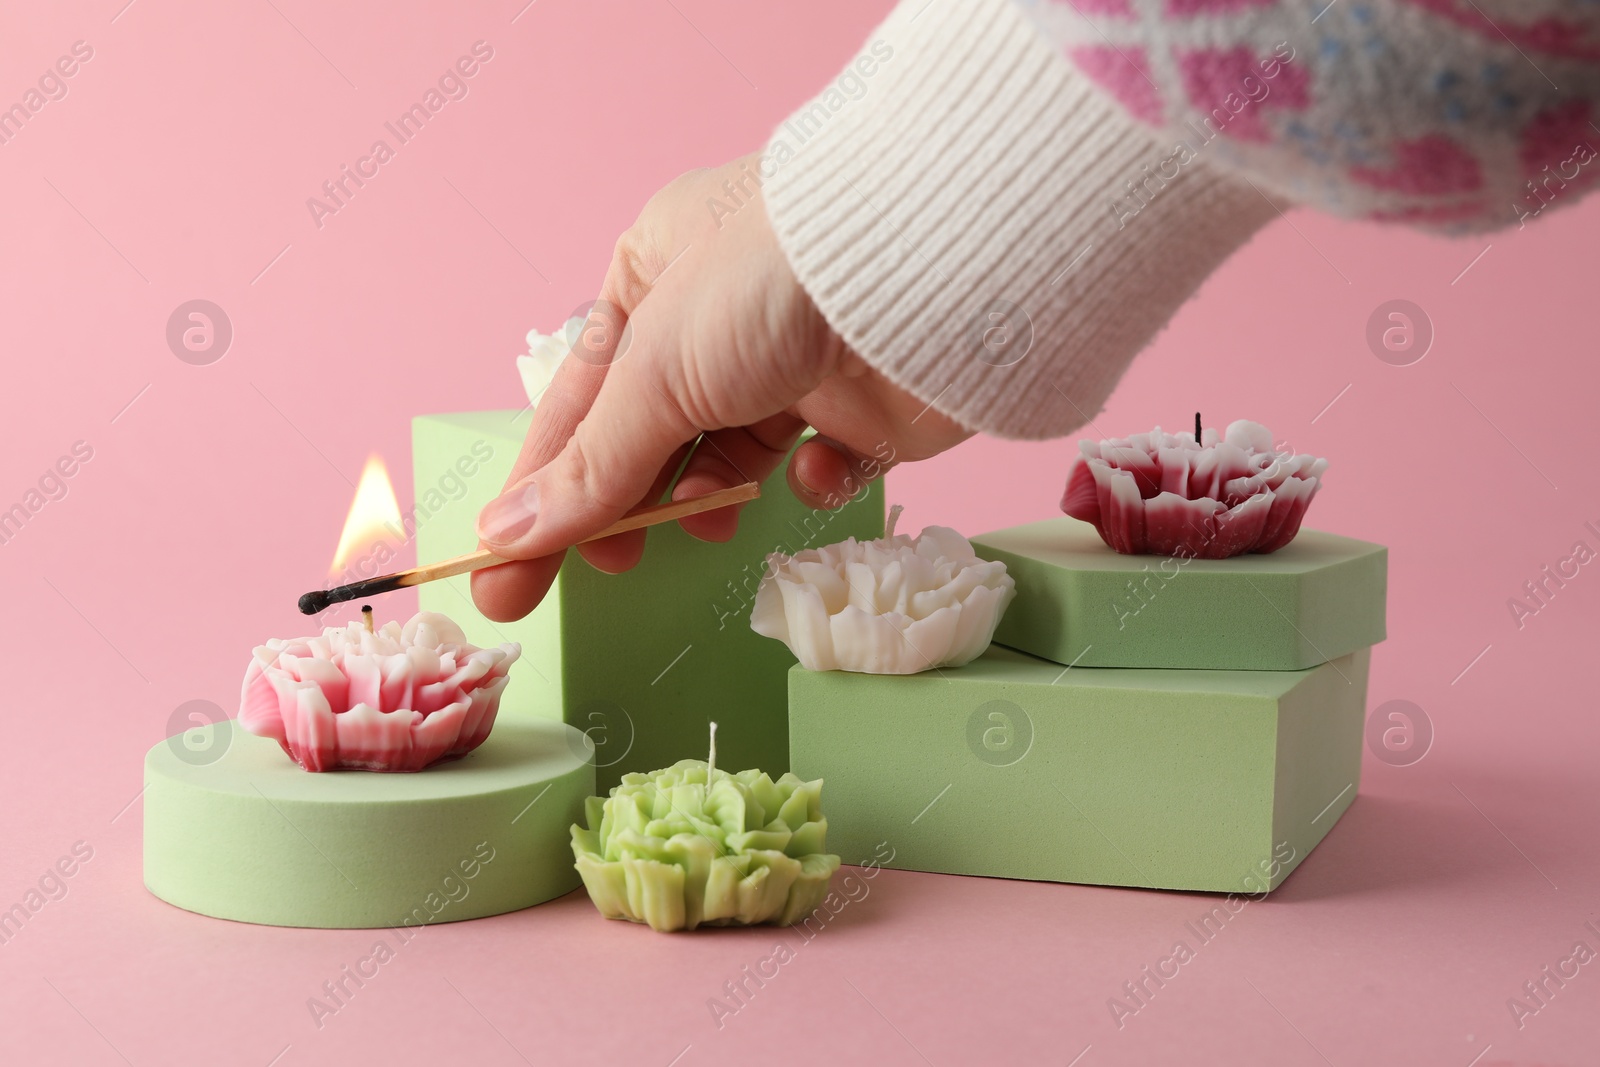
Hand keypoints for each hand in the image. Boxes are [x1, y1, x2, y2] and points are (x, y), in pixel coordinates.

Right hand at [470, 153, 971, 622]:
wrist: (932, 270)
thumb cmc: (770, 283)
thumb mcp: (656, 371)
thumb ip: (591, 466)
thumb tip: (509, 536)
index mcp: (649, 274)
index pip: (576, 400)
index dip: (541, 488)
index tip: (508, 571)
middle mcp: (719, 315)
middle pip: (648, 434)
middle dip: (627, 503)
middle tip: (609, 569)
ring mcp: (793, 358)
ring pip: (729, 455)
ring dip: (711, 498)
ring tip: (705, 526)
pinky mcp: (861, 402)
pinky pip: (818, 461)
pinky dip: (809, 481)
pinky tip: (812, 471)